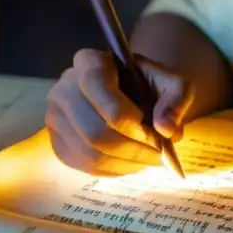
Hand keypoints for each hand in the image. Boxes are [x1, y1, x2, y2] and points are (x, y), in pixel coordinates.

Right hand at [46, 49, 192, 175]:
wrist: (133, 95)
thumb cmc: (151, 87)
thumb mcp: (174, 84)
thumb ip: (176, 100)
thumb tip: (167, 130)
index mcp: (89, 62)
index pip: (97, 87)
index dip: (128, 118)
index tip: (155, 133)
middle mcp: (64, 87)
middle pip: (94, 130)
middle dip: (132, 149)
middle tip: (159, 155)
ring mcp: (56, 117)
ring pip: (90, 153)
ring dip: (127, 163)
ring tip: (150, 160)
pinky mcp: (57, 142)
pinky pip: (84, 166)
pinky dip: (115, 171)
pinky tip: (133, 163)